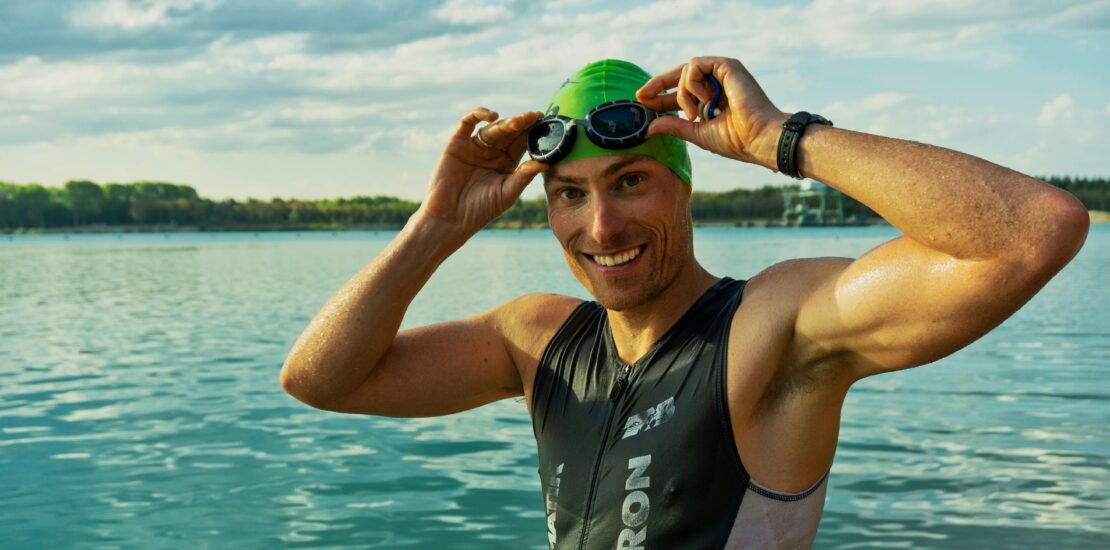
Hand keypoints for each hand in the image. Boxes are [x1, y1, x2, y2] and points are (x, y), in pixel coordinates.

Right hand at [417, 107, 546, 236]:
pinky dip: (479, 114)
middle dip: (523, 124)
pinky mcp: (458, 142)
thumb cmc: (481, 209)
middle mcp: (493, 151)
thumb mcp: (507, 193)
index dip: (533, 133)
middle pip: (510, 132)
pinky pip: (468, 122)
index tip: (546, 124)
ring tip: (519, 121)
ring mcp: (475, 145)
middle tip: (534, 117)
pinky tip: (492, 116)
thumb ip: (524, 176)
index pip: (522, 142)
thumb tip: (545, 163)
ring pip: (494, 127)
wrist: (450, 217)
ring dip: (507, 122)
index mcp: (507, 162)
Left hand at [636, 56, 787, 170]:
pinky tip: (702, 100)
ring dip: (682, 94)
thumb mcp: (696, 132)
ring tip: (693, 114)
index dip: (661, 95)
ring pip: (686, 71)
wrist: (759, 139)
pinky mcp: (727, 65)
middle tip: (641, 95)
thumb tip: (649, 127)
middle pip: (680, 74)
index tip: (642, 101)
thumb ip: (674, 126)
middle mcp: (718, 82)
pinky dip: (692, 83)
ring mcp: (723, 72)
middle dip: (658, 83)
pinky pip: (695, 65)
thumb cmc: (736, 140)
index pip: (681, 91)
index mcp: (713, 97)